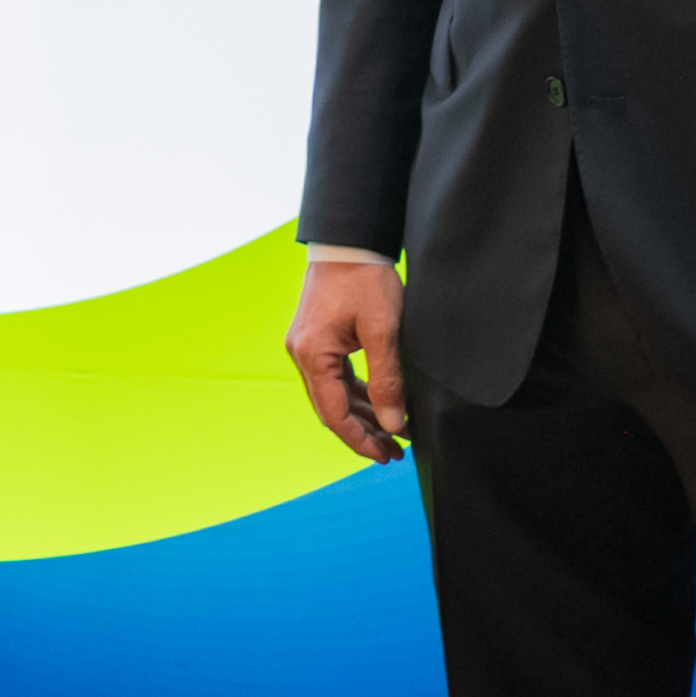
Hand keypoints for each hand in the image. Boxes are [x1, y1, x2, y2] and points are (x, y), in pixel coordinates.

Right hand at [286, 259, 409, 462]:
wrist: (349, 240)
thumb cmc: (364, 278)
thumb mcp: (382, 331)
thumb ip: (387, 380)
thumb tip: (392, 423)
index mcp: (313, 355)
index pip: (334, 414)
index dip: (360, 441)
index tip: (385, 456)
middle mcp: (302, 354)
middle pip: (331, 409)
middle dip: (362, 433)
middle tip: (393, 452)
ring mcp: (307, 346)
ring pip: (334, 394)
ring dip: (361, 415)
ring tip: (391, 434)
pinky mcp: (317, 339)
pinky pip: (335, 377)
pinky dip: (356, 393)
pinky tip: (378, 403)